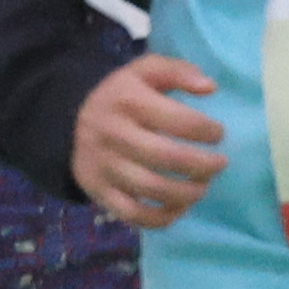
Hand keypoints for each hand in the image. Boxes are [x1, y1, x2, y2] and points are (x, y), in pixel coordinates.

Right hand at [70, 55, 227, 227]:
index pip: (178, 119)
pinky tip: (178, 208)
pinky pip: (133, 214)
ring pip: (152, 189)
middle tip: (219, 165)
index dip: (207, 130)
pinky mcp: (99, 192)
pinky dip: (162, 218)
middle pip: (167, 157)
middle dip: (202, 166)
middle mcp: (114, 134)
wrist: (69, 121)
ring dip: (187, 194)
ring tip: (202, 187)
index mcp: (128, 100)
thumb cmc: (121, 96)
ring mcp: (105, 166)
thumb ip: (178, 70)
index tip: (218, 134)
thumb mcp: (144, 71)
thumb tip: (209, 87)